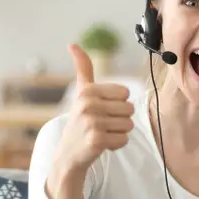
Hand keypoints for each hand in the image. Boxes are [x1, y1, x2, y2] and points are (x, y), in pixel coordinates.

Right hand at [48, 44, 133, 198]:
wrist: (68, 154)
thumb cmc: (80, 121)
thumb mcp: (81, 93)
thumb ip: (82, 69)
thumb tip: (72, 44)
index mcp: (87, 91)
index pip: (125, 93)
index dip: (117, 104)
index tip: (101, 111)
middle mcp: (88, 104)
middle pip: (129, 109)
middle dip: (120, 119)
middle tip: (101, 125)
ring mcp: (91, 122)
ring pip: (129, 124)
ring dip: (119, 132)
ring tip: (101, 134)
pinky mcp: (97, 140)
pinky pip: (124, 139)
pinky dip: (117, 144)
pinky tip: (102, 145)